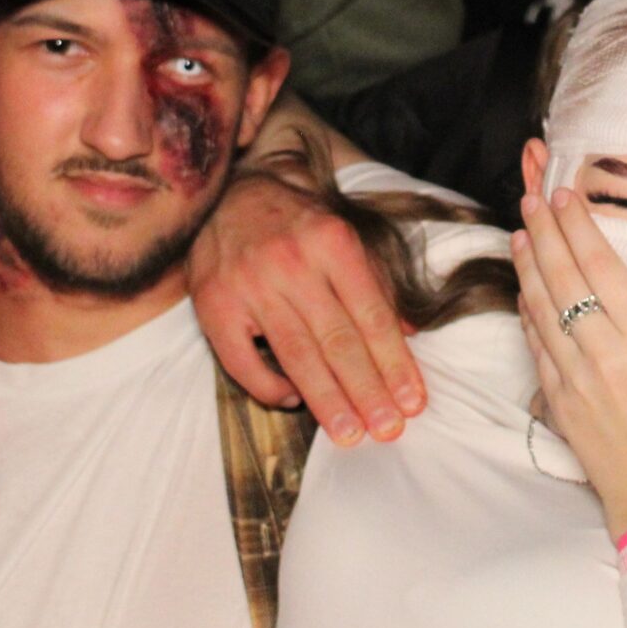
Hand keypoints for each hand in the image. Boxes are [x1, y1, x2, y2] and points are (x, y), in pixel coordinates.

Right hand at [186, 170, 421, 445]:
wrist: (230, 194)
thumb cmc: (297, 222)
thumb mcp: (344, 235)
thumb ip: (376, 283)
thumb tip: (411, 334)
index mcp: (332, 241)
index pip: (371, 314)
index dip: (395, 363)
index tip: (412, 402)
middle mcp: (291, 263)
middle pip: (337, 340)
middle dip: (367, 391)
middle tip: (388, 430)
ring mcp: (249, 285)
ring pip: (296, 355)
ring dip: (327, 400)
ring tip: (350, 434)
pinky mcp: (214, 305)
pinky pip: (243, 361)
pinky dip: (269, 387)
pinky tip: (294, 400)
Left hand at [511, 187, 626, 533]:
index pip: (604, 271)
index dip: (581, 229)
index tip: (565, 197)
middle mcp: (604, 357)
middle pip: (565, 281)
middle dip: (545, 234)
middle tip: (531, 197)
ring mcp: (575, 382)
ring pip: (541, 311)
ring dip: (528, 267)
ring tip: (518, 232)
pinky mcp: (558, 405)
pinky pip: (535, 349)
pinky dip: (526, 315)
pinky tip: (523, 291)